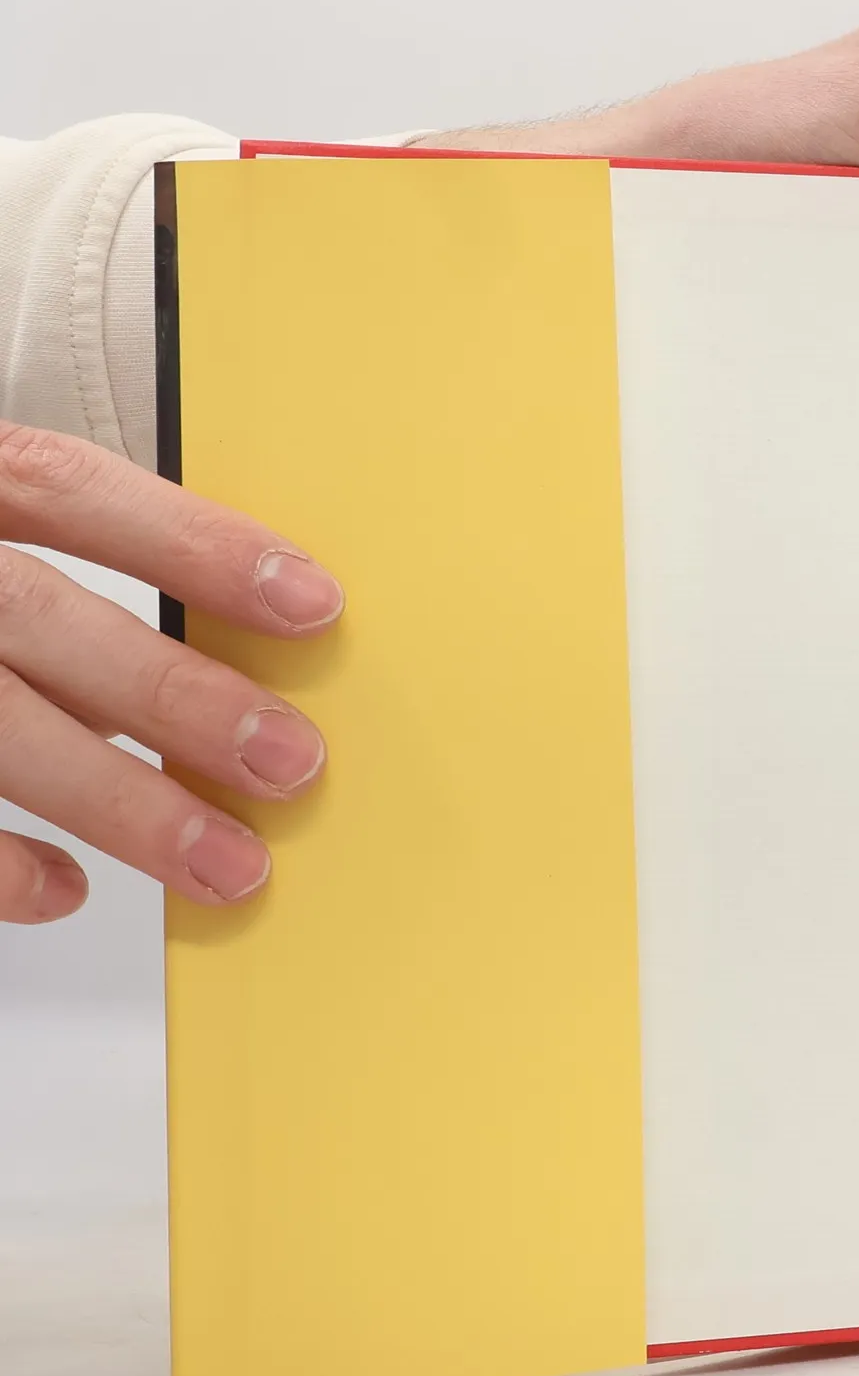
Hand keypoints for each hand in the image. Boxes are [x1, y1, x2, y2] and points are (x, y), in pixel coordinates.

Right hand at [0, 422, 339, 923]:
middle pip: (28, 615)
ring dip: (115, 800)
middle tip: (290, 759)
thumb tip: (221, 685)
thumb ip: (58, 597)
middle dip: (169, 691)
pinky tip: (64, 888)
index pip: (64, 488)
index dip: (191, 543)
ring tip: (227, 864)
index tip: (314, 605)